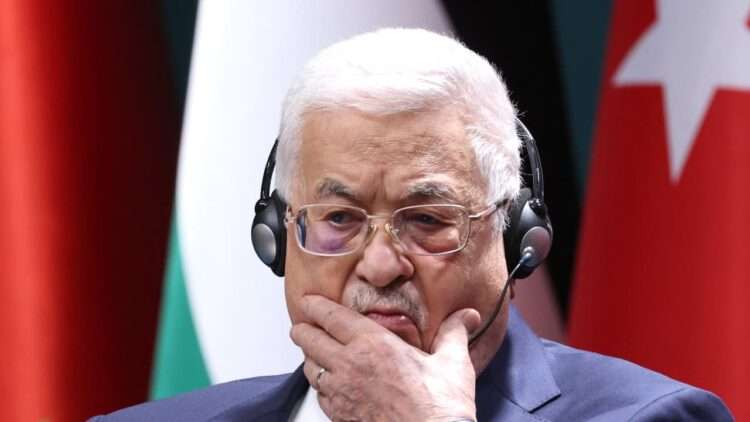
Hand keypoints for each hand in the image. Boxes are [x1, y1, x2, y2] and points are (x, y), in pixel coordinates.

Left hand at [290, 295, 480, 421]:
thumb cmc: (441, 407)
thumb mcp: (453, 361)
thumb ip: (454, 333)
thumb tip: (466, 315)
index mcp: (373, 343)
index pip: (331, 316)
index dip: (314, 305)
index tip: (308, 300)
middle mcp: (350, 365)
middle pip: (309, 340)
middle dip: (303, 329)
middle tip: (304, 325)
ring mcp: (342, 393)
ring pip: (309, 368)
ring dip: (310, 358)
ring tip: (315, 353)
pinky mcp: (341, 416)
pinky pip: (319, 395)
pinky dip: (320, 386)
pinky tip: (330, 385)